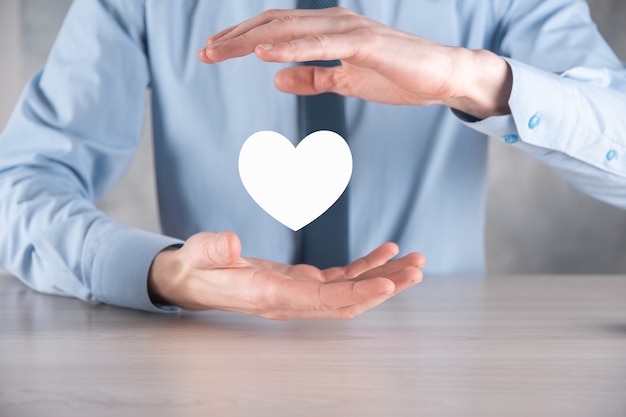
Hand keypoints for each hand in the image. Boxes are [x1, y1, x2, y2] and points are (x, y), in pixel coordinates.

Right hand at [148, 231, 424, 319]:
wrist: (191, 280)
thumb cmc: (194, 269)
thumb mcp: (196, 255)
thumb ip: (212, 250)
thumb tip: (232, 244)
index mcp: (271, 296)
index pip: (324, 301)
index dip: (358, 292)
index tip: (390, 282)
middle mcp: (292, 301)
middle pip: (348, 300)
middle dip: (385, 286)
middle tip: (418, 268)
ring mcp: (299, 293)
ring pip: (350, 290)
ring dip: (383, 276)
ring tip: (414, 260)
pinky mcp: (301, 282)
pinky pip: (340, 278)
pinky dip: (365, 266)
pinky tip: (385, 252)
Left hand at [198, 7, 511, 119]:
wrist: (442, 77)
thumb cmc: (397, 76)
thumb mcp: (345, 80)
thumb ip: (312, 78)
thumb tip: (276, 79)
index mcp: (328, 28)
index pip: (276, 29)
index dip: (242, 39)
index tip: (214, 53)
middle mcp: (333, 21)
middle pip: (274, 24)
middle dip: (235, 39)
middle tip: (204, 54)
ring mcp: (348, 29)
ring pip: (289, 29)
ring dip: (251, 40)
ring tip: (219, 51)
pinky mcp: (364, 43)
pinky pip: (320, 44)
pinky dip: (289, 46)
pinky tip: (263, 53)